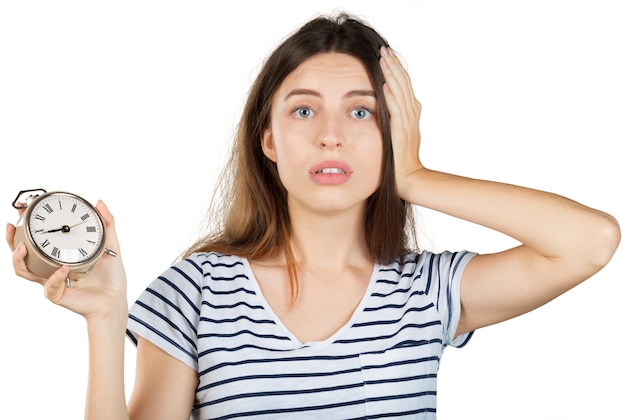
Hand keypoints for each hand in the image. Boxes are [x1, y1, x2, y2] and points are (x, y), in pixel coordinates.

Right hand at [6, 201, 127, 320]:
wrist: (116, 299)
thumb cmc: (111, 276)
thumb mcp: (110, 245)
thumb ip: (107, 223)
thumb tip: (99, 202)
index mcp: (60, 255)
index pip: (37, 239)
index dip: (26, 226)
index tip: (23, 210)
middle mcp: (51, 268)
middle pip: (21, 254)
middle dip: (11, 240)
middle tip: (12, 226)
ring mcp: (52, 281)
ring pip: (24, 271)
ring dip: (19, 259)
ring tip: (23, 247)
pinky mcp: (58, 294)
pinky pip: (50, 286)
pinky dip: (56, 276)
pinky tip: (64, 268)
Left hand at [380, 46, 424, 198]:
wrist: (410, 178)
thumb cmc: (401, 161)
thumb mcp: (399, 135)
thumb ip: (396, 120)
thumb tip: (387, 103)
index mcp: (411, 114)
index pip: (404, 86)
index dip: (396, 70)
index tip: (387, 57)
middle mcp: (412, 114)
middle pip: (404, 83)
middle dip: (393, 65)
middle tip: (384, 50)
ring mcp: (408, 122)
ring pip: (401, 92)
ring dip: (392, 75)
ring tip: (383, 59)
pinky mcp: (402, 131)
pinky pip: (396, 111)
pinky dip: (391, 97)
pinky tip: (384, 85)